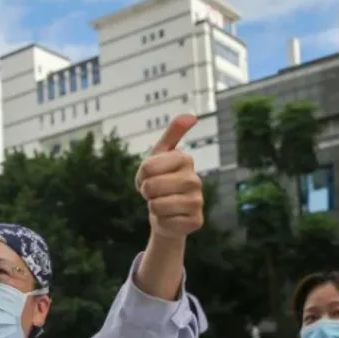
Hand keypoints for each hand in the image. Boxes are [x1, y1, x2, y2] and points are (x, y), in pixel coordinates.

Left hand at [135, 115, 202, 238]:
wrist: (167, 213)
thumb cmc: (161, 181)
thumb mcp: (160, 155)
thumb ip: (172, 133)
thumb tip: (190, 115)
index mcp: (185, 159)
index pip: (147, 167)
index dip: (141, 176)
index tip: (149, 177)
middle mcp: (195, 179)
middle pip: (151, 186)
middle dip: (146, 192)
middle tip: (155, 193)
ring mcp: (197, 201)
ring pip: (157, 205)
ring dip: (153, 207)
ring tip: (162, 204)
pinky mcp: (196, 221)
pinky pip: (165, 222)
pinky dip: (161, 221)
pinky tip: (170, 218)